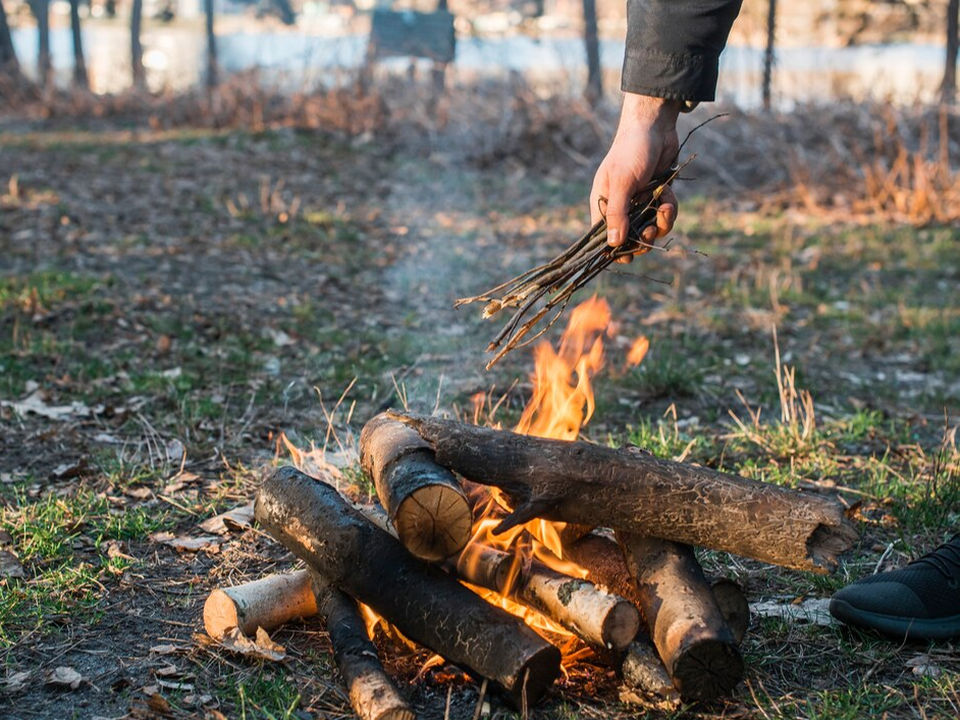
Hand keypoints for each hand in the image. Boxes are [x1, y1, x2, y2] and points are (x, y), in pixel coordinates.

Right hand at [590, 94, 680, 263]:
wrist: (656, 126)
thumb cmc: (632, 150)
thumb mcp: (623, 182)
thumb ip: (618, 213)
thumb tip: (613, 244)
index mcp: (603, 203)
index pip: (604, 236)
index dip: (615, 249)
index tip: (629, 255)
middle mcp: (620, 206)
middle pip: (631, 238)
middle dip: (644, 236)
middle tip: (652, 229)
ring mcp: (639, 202)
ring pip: (651, 228)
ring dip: (661, 222)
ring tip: (665, 206)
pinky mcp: (656, 196)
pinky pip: (664, 215)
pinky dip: (669, 208)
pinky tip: (668, 194)